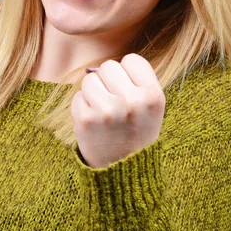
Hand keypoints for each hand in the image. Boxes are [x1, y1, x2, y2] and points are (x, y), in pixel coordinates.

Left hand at [71, 54, 165, 168]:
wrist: (124, 170)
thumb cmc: (137, 131)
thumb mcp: (152, 106)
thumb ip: (136, 79)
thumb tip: (98, 66)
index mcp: (153, 96)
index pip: (132, 60)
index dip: (128, 73)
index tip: (130, 90)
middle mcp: (132, 102)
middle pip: (109, 66)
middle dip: (109, 81)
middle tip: (116, 103)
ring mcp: (107, 111)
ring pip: (90, 79)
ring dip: (94, 92)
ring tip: (105, 112)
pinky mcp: (86, 119)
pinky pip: (78, 95)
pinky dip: (83, 106)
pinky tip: (95, 122)